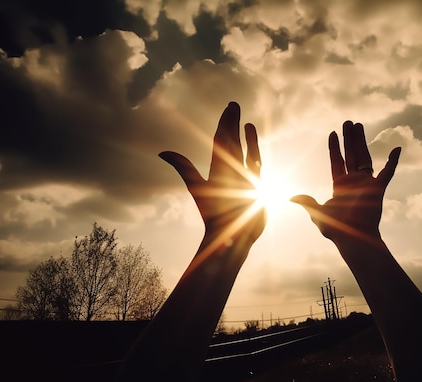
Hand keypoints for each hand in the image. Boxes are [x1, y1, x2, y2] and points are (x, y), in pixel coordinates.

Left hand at [159, 102, 265, 246]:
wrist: (231, 235)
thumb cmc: (214, 215)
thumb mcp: (199, 187)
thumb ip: (184, 167)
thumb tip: (163, 151)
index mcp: (218, 168)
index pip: (221, 139)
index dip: (225, 122)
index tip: (229, 108)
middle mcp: (231, 170)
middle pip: (232, 141)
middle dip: (233, 123)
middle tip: (234, 105)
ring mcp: (244, 178)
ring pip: (245, 152)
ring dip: (245, 137)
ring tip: (245, 121)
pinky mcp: (255, 187)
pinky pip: (257, 166)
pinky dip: (257, 153)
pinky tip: (258, 148)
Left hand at [291, 121, 400, 243]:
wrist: (352, 238)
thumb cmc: (336, 229)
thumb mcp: (317, 214)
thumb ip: (308, 202)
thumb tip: (292, 197)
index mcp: (340, 186)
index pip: (337, 162)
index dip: (334, 148)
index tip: (332, 133)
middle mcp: (354, 182)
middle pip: (351, 155)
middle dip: (349, 139)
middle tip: (348, 122)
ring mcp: (367, 184)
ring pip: (365, 157)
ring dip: (362, 141)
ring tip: (359, 125)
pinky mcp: (378, 189)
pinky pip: (388, 173)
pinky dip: (393, 161)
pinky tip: (397, 149)